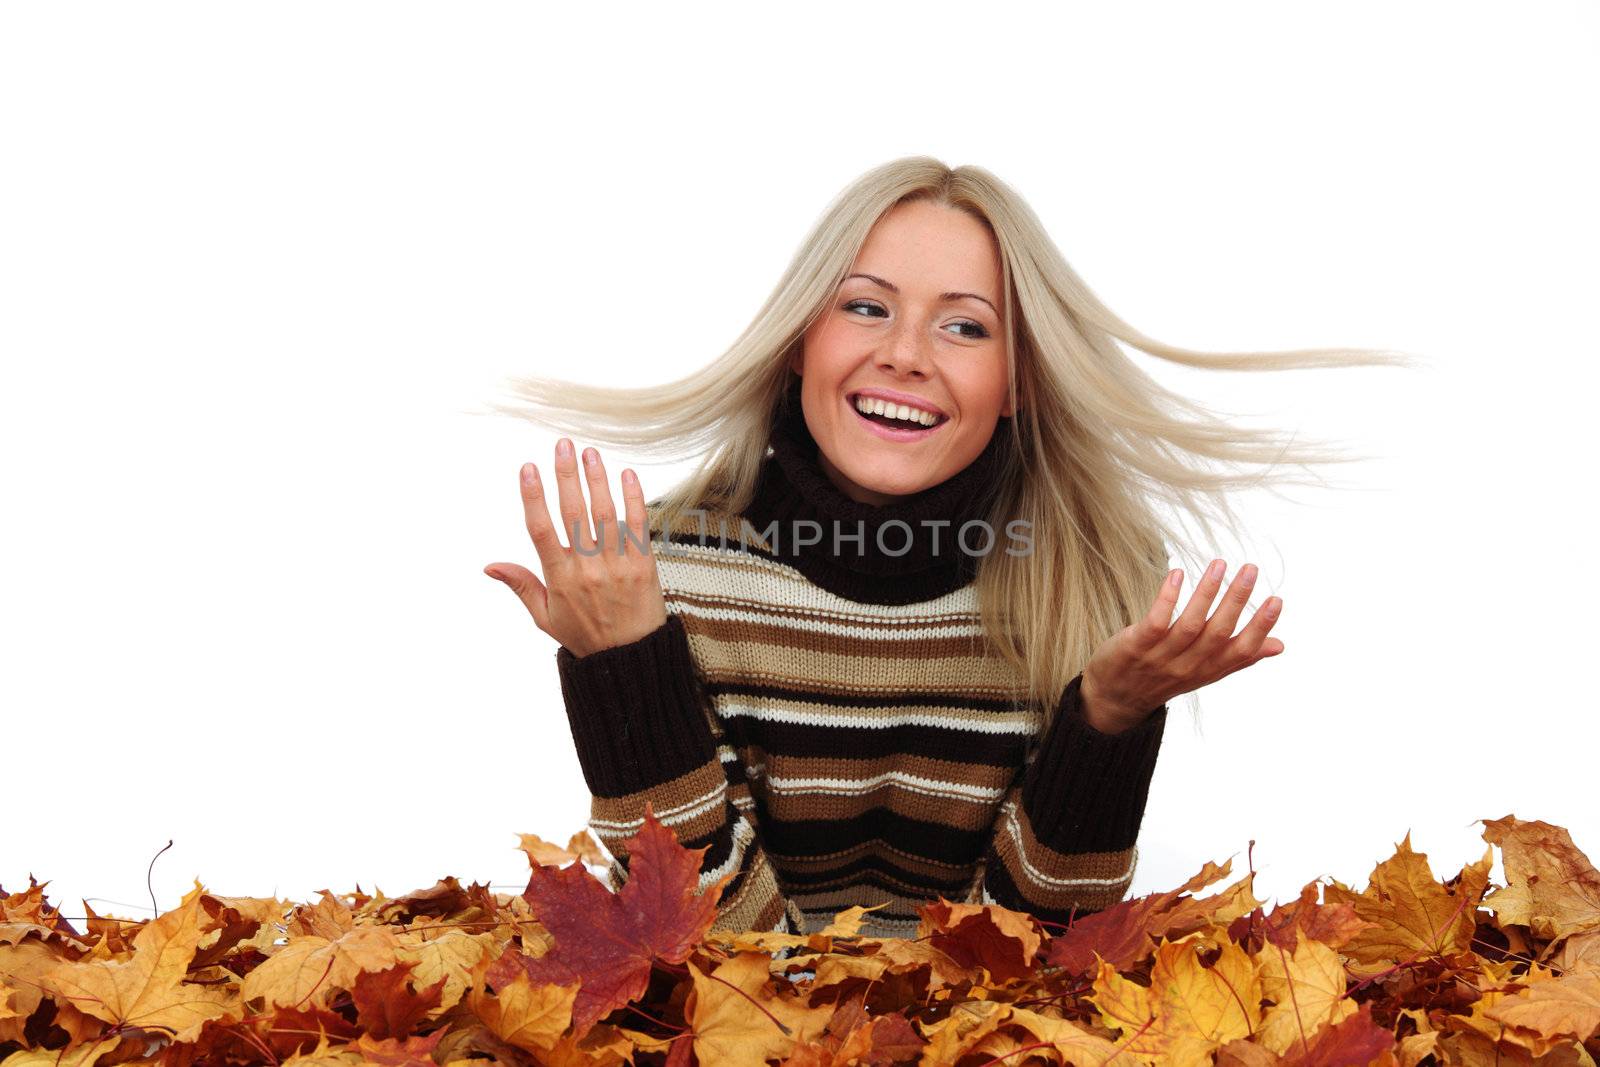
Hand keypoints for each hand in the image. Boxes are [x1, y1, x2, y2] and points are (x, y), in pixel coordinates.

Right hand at [483, 438, 668, 658]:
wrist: (631, 660)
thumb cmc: (585, 636)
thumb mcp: (545, 617)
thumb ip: (521, 585)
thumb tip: (490, 565)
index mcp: (559, 579)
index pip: (541, 531)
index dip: (533, 497)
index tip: (528, 468)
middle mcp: (587, 569)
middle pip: (573, 514)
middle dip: (566, 476)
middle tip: (563, 445)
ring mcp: (617, 566)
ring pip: (605, 515)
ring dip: (597, 480)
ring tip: (590, 453)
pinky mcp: (643, 566)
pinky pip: (639, 527)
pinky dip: (634, 500)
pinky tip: (628, 475)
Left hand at [1079, 560, 1283, 731]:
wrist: (1115, 700)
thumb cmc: (1166, 678)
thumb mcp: (1205, 672)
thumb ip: (1238, 657)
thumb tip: (1279, 645)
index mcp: (1209, 670)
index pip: (1241, 651)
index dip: (1260, 628)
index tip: (1276, 600)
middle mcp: (1188, 666)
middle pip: (1218, 633)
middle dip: (1236, 600)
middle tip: (1250, 569)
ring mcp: (1161, 657)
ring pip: (1189, 625)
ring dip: (1206, 593)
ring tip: (1219, 565)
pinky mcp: (1136, 647)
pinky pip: (1155, 622)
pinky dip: (1167, 599)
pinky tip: (1177, 574)